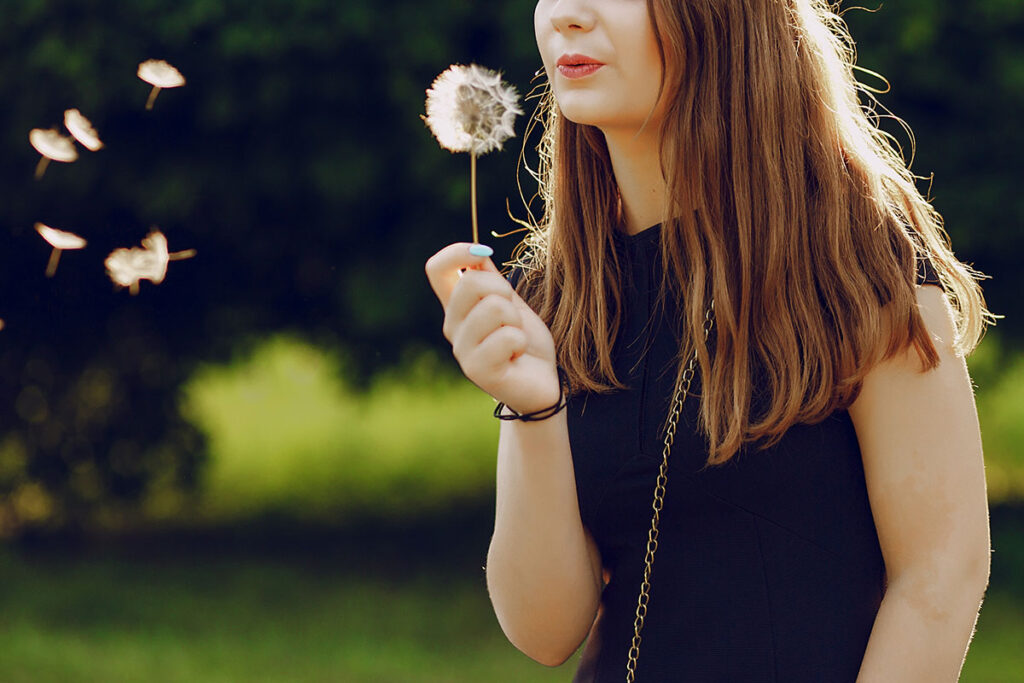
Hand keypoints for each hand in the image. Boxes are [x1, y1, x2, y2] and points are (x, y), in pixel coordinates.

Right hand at [425, 243, 560, 414]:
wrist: (543, 382)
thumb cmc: (526, 342)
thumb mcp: (510, 302)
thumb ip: (491, 279)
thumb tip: (477, 252)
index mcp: (456, 308)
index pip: (436, 269)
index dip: (457, 252)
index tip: (484, 254)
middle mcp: (452, 327)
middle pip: (471, 282)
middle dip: (504, 291)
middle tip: (513, 316)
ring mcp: (462, 351)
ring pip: (494, 308)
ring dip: (516, 320)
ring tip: (515, 338)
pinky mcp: (477, 371)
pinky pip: (506, 337)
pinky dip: (521, 342)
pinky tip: (516, 357)